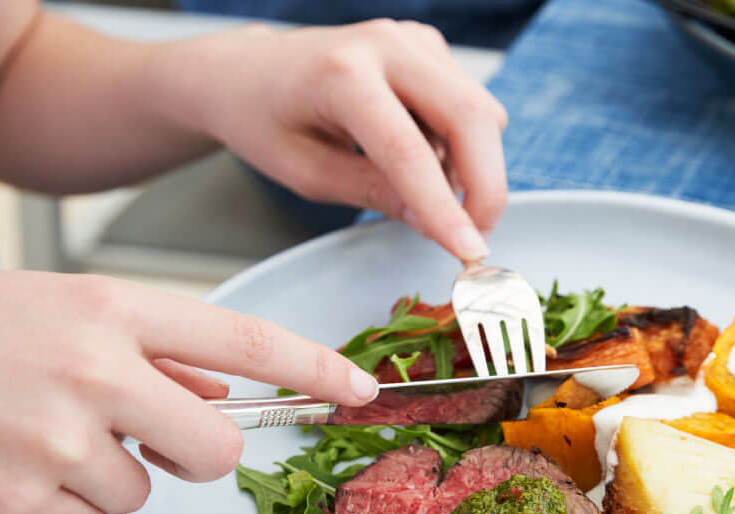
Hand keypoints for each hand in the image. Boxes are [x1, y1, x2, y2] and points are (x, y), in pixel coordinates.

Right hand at [0, 271, 379, 513]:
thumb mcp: (50, 308)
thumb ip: (143, 349)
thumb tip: (218, 392)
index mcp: (104, 307)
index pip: (239, 341)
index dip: (311, 370)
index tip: (360, 391)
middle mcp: (94, 369)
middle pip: (217, 449)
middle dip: (198, 459)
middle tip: (146, 440)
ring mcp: (62, 440)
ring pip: (145, 493)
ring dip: (106, 478)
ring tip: (31, 436)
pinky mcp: (30, 502)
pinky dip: (58, 506)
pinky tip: (5, 466)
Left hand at [183, 21, 507, 259]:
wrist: (250, 71)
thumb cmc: (267, 122)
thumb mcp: (308, 174)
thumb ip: (373, 193)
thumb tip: (436, 224)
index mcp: (342, 74)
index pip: (408, 150)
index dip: (444, 208)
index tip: (470, 253)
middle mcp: (385, 45)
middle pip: (470, 116)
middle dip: (485, 187)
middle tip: (473, 239)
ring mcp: (411, 40)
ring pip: (479, 112)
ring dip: (471, 168)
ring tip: (424, 197)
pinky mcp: (425, 48)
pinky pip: (468, 105)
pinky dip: (459, 147)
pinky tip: (422, 162)